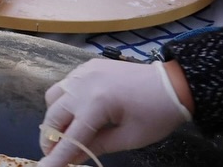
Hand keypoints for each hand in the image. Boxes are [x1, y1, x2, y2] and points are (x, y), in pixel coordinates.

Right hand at [37, 59, 192, 166]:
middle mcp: (84, 84)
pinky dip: (64, 100)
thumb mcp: (130, 138)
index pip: (71, 136)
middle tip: (53, 154)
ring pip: (54, 96)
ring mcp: (84, 71)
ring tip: (64, 132)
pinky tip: (76, 111)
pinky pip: (66, 83)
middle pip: (54, 114)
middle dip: (50, 137)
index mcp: (97, 103)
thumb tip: (73, 158)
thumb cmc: (156, 115)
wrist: (172, 84)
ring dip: (54, 116)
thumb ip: (98, 147)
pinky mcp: (88, 66)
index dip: (57, 156)